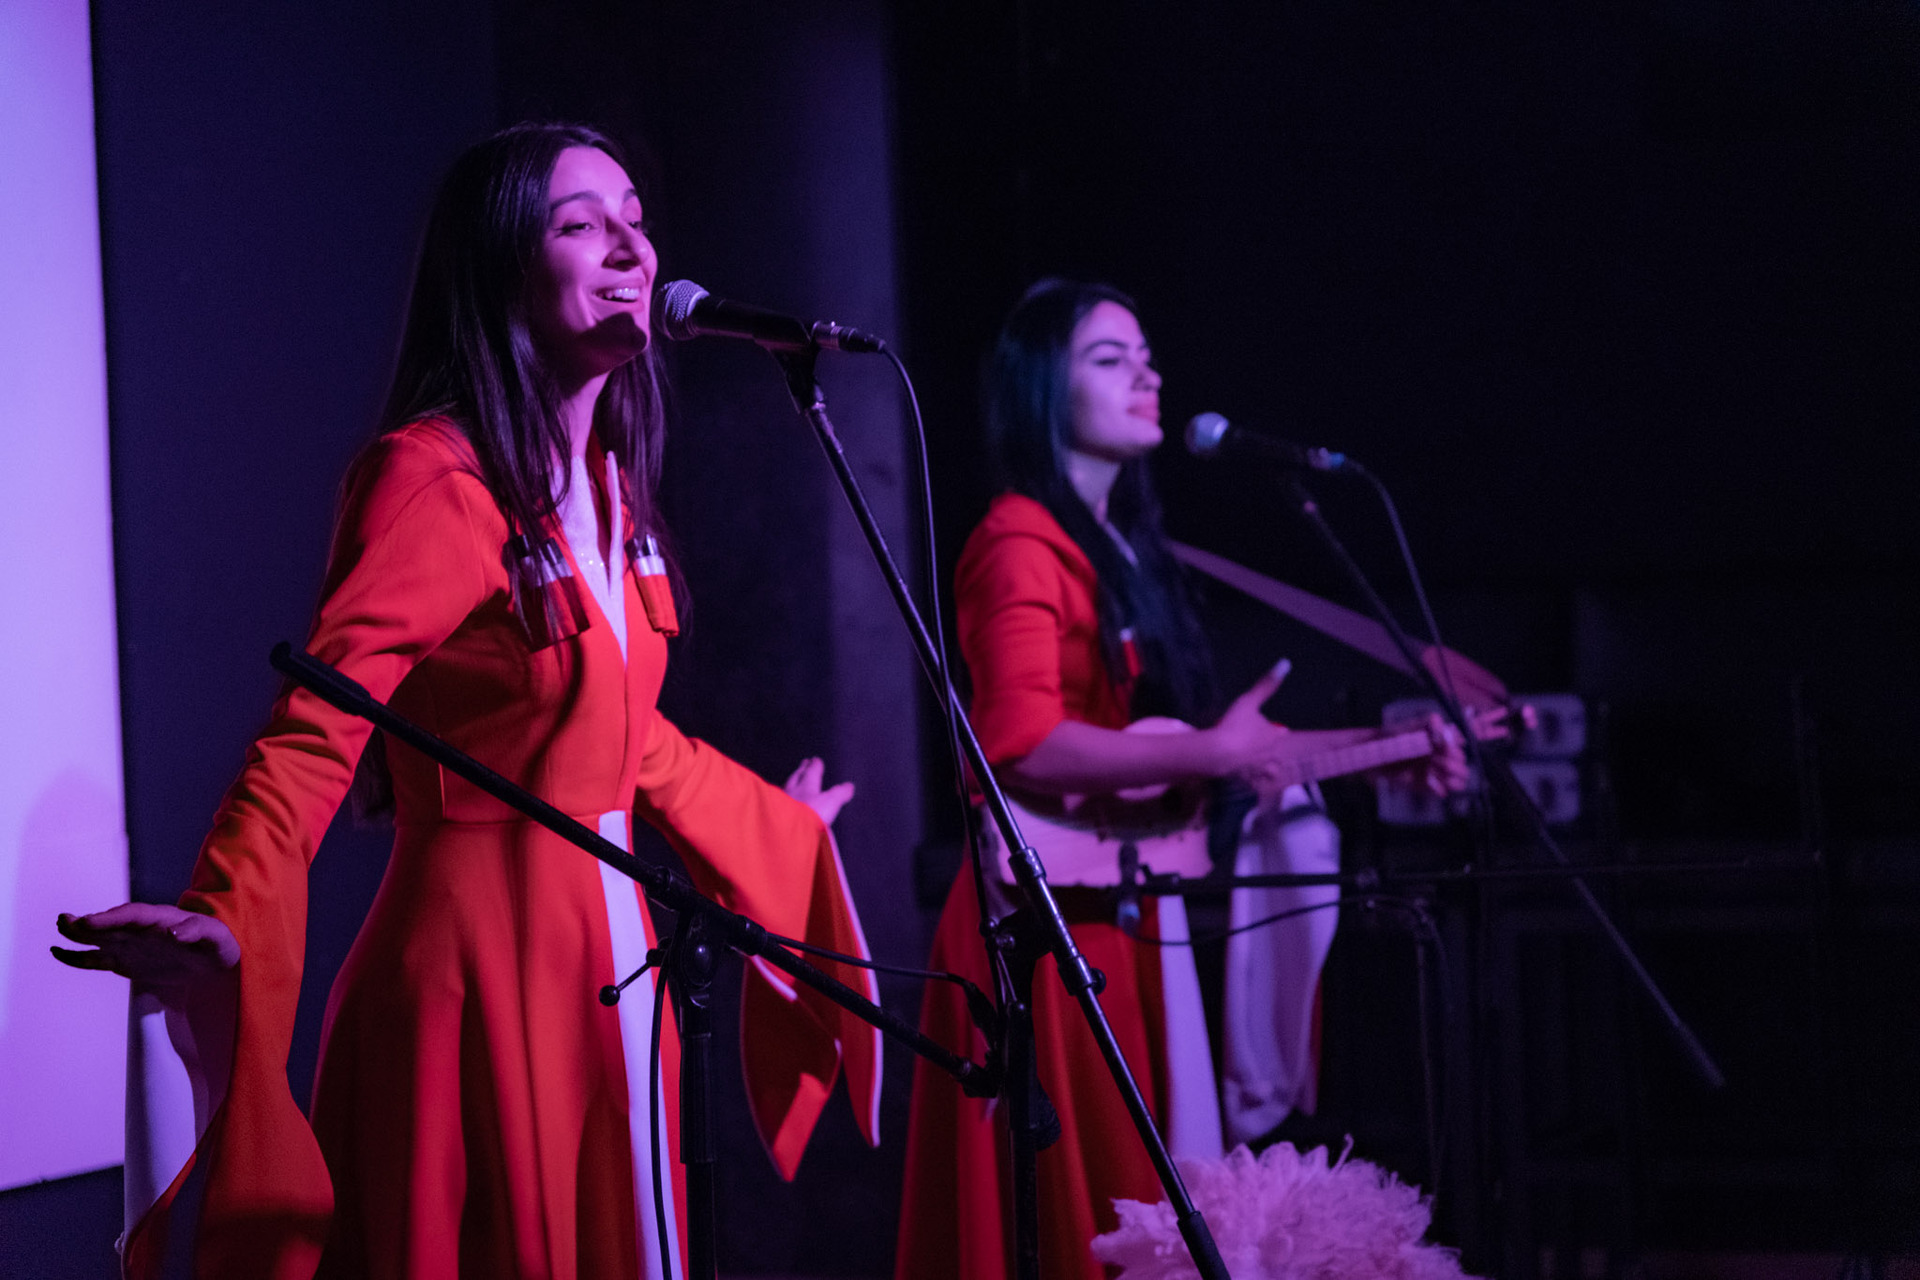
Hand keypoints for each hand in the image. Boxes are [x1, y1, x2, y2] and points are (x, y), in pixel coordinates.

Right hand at [52, 903, 238, 990]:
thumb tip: (174, 932)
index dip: (112, 917)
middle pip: (112, 923)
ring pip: (99, 937)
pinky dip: (78, 956)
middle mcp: (141, 929)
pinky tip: (58, 952)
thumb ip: (197, 931)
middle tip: (66, 920)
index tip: (91, 921)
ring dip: (79, 933)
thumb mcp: (216, 938)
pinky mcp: (124, 961)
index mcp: (162, 919)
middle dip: (90, 922)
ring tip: (60, 926)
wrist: (213, 962)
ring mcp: (130, 944)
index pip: (133, 915)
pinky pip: (97, 958)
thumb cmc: (217, 945)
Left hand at [783, 757, 855, 827]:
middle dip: (801, 770)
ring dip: (790, 782)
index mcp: (806, 786)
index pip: (812, 772)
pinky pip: (778, 801)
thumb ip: (839, 794)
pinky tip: (782, 800)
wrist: (785, 831)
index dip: (815, 766)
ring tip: (792, 780)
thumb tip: (849, 786)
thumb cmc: (809, 814)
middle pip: (796, 777)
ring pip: (786, 787)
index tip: (815, 759)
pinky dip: (782, 797)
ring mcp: (780, 802)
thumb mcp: (830, 802)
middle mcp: (792, 791)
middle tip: (804, 763)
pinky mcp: (773, 814)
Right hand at [1204, 658, 1294, 775]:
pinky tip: (1247, 782)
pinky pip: (1254, 786)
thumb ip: (1266, 685)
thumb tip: (1286, 663)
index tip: (1273, 731)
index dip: (1275, 732)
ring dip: (1267, 771)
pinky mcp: (1247, 783)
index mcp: (1273, 736)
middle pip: (1277, 756)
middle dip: (1272, 753)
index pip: (1280, 733)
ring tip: (1261, 769)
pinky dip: (1253, 784)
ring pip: (1270, 773)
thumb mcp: (1249, 701)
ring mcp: (1260, 771)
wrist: (1219, 753)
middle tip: (1262, 750)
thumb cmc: (1235, 726)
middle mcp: (1271, 755)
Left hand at [1371, 714, 1471, 796]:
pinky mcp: (1430, 787)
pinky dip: (1440, 787)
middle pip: (1463, 762)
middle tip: (1431, 758)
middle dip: (1450, 760)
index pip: (1461, 744)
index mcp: (1442, 741)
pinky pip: (1444, 792)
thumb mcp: (1410, 725)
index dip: (1454, 746)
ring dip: (1450, 774)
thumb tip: (1447, 728)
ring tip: (1431, 768)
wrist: (1375, 757)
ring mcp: (1438, 773)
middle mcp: (1443, 757)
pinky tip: (1427, 779)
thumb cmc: (1392, 738)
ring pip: (1461, 779)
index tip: (1440, 745)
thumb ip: (1429, 722)